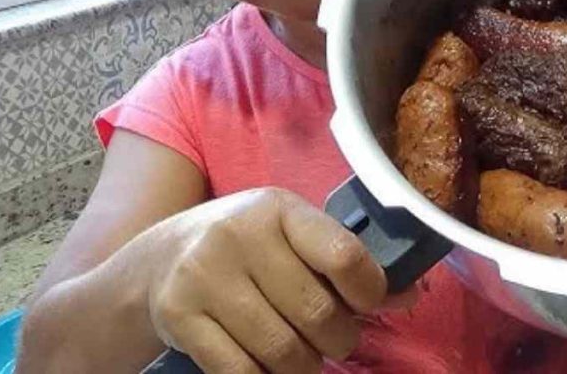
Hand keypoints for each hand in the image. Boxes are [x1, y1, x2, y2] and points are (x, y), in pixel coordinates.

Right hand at [144, 188, 416, 372]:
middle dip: (340, 338)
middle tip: (334, 339)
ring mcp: (205, 275)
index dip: (371, 290)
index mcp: (278, 208)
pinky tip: (269, 369)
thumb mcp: (288, 235)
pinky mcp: (180, 316)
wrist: (156, 261)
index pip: (343, 254)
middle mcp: (239, 235)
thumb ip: (341, 259)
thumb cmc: (243, 247)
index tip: (371, 304)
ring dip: (306, 367)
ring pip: (283, 350)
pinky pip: (242, 372)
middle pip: (318, 313)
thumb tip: (410, 294)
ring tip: (305, 358)